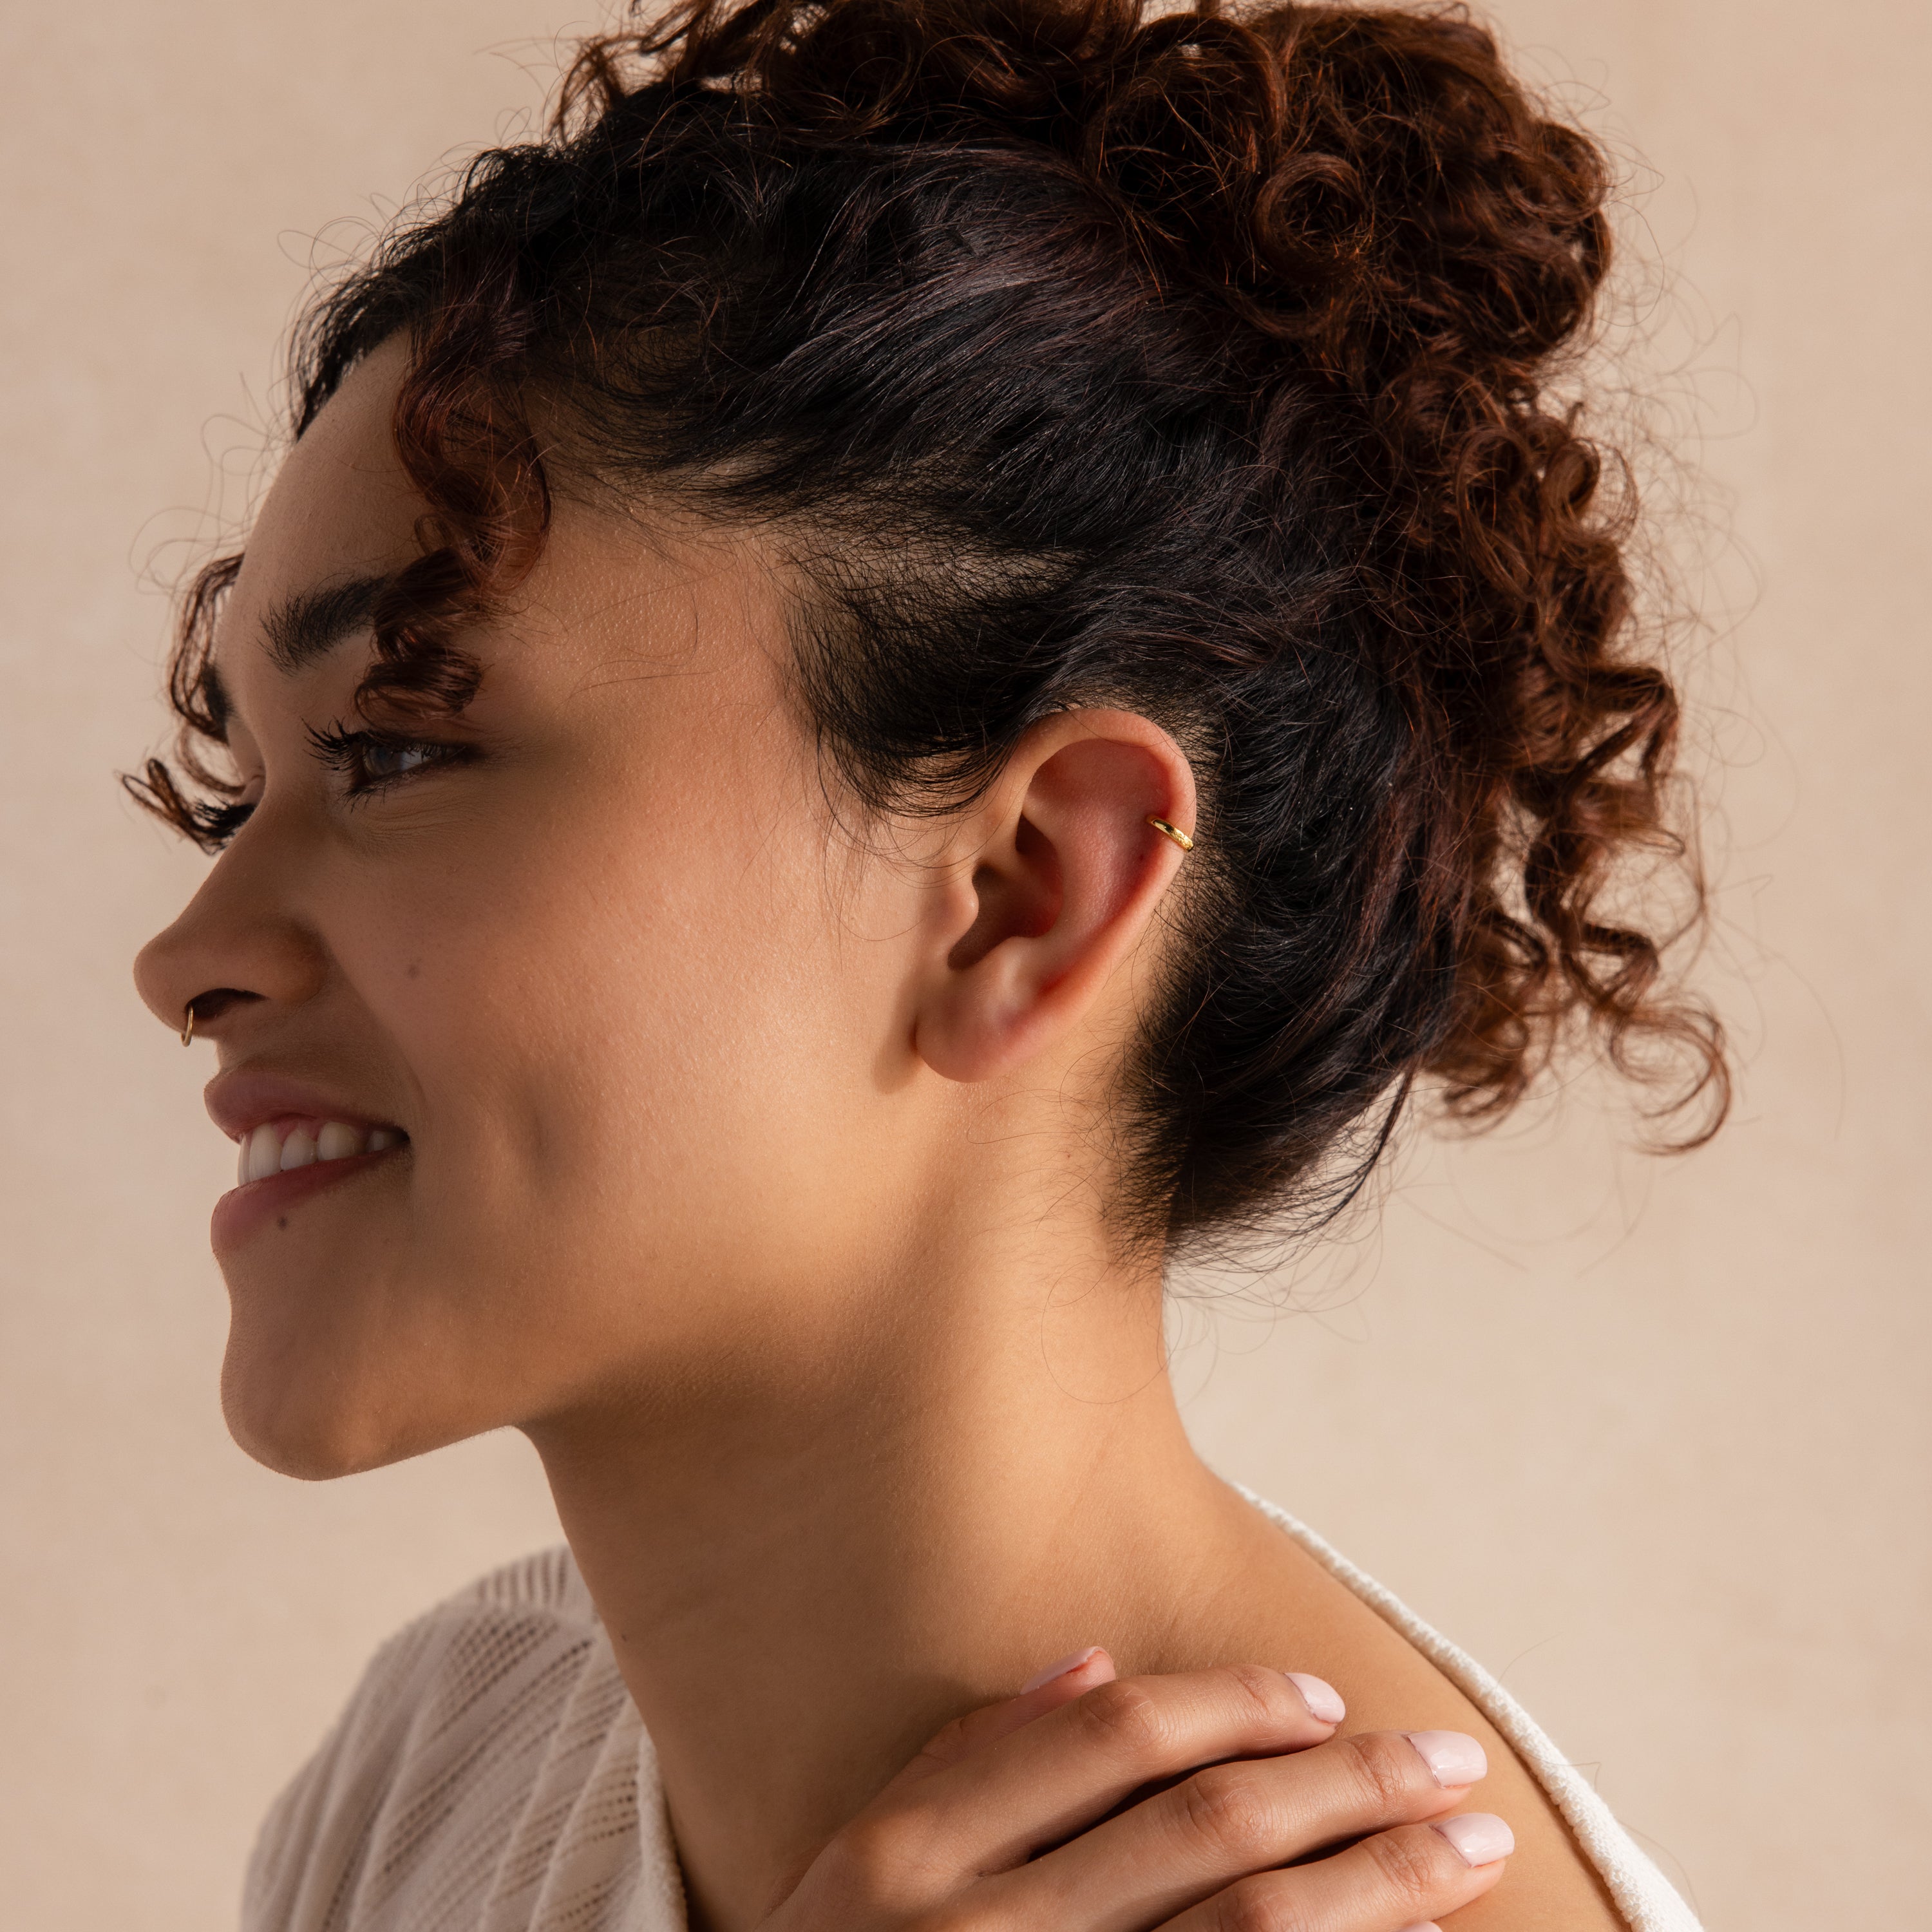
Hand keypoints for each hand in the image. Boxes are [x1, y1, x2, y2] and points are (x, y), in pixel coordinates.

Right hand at [762, 1649, 1511, 1930]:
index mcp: (908, 1856)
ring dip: (1383, 1884)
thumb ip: (967, 1763)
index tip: (1326, 1700)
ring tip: (1473, 1848)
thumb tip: (1093, 1661)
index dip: (1237, 1702)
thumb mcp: (855, 1872)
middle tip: (1452, 1762)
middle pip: (1207, 1826)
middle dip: (1351, 1785)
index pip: (1113, 1735)